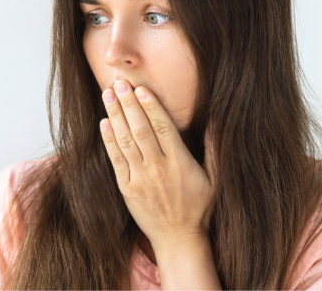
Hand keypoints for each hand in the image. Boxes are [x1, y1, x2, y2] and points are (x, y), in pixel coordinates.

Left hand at [99, 80, 215, 251]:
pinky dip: (109, 141)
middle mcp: (158, 169)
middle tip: (119, 82)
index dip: (151, 106)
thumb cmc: (199, 208)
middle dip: (128, 104)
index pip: (163, 128)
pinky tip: (104, 123)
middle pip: (141, 130)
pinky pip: (116, 161)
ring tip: (108, 94)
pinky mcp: (126, 189)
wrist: (178, 239)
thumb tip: (217, 121)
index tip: (142, 88)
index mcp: (180, 163)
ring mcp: (140, 179)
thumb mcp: (215, 180)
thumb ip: (214, 149)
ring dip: (115, 116)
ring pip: (125, 141)